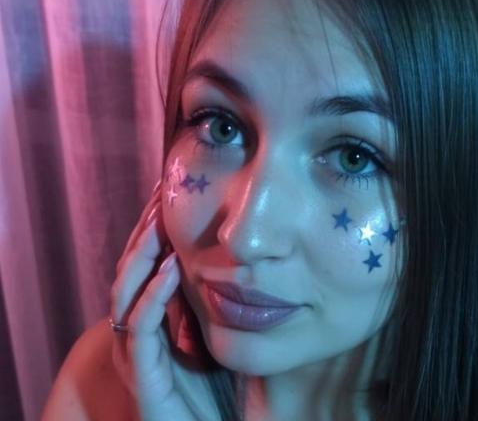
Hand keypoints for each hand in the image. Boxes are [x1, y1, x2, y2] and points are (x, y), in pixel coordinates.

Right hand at [110, 182, 201, 419]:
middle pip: (130, 272)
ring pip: (126, 293)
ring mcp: (136, 353)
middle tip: (159, 195)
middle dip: (143, 233)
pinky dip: (153, 295)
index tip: (167, 197)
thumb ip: (213, 306)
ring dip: (142, 255)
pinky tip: (169, 268)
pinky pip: (141, 327)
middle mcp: (138, 333)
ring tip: (159, 223)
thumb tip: (239, 266)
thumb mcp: (214, 338)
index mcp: (153, 322)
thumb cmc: (214, 394)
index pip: (145, 268)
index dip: (151, 232)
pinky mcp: (143, 375)